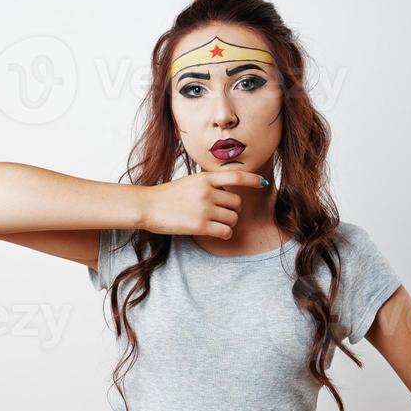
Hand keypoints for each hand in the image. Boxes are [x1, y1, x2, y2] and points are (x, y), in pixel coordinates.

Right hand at [141, 169, 267, 239]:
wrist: (148, 206)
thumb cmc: (167, 196)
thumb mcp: (189, 182)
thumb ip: (208, 185)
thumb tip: (227, 194)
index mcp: (205, 178)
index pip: (236, 176)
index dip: (252, 179)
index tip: (263, 183)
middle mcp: (208, 191)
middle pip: (237, 203)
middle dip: (233, 210)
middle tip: (222, 214)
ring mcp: (205, 208)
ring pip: (233, 218)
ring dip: (228, 223)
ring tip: (216, 224)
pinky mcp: (200, 225)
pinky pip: (225, 231)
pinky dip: (225, 234)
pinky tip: (217, 233)